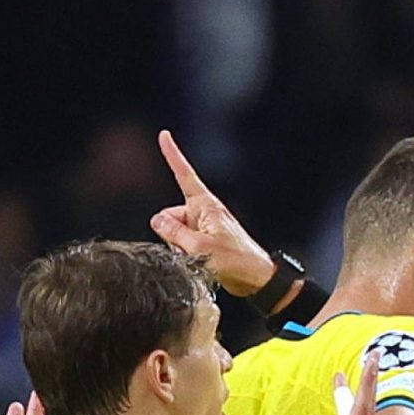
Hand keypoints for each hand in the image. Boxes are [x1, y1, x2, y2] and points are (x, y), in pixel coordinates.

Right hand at [150, 130, 278, 297]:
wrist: (256, 279)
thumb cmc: (235, 261)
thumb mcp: (198, 247)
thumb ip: (173, 233)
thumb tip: (157, 219)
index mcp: (206, 205)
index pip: (184, 174)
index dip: (172, 155)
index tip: (164, 135)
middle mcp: (204, 212)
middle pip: (170, 214)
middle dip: (170, 231)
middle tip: (191, 248)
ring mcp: (204, 227)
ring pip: (174, 231)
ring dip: (178, 245)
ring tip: (201, 257)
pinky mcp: (205, 241)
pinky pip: (183, 243)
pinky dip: (184, 252)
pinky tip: (200, 262)